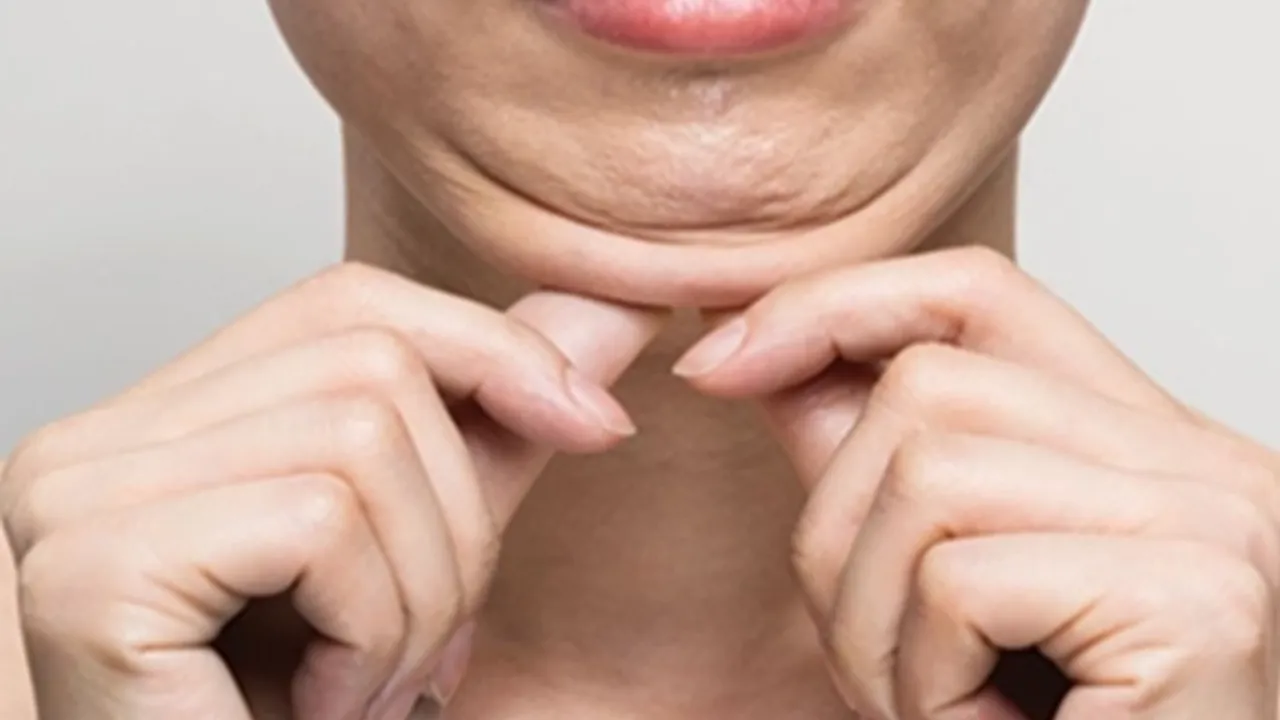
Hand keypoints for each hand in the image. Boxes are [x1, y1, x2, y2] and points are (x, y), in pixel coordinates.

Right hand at [0, 262, 663, 719]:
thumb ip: (497, 429)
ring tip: (369, 686)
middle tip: (424, 643)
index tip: (594, 423)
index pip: (351, 304)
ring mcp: (76, 497)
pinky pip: (318, 527)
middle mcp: (97, 440)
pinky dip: (368, 633)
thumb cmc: (294, 714)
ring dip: (418, 599)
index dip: (490, 348)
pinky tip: (325, 706)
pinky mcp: (92, 569)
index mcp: (164, 424)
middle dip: (459, 518)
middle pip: (373, 363)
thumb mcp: (424, 544)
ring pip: (361, 442)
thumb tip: (610, 311)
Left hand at [677, 247, 1279, 718]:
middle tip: (884, 665)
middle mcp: (1200, 466)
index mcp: (1147, 448)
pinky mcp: (1199, 601)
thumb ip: (868, 468)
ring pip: (927, 479)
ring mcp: (1212, 522)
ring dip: (875, 629)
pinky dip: (927, 685)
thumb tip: (757, 351)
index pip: (976, 297)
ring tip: (940, 709)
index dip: (834, 306)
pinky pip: (960, 584)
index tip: (720, 365)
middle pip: (925, 389)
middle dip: (838, 535)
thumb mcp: (930, 589)